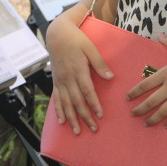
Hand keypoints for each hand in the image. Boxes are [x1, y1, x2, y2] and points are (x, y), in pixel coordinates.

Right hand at [45, 14, 113, 134]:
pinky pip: (56, 99)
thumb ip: (99, 63)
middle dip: (85, 116)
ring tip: (78, 131)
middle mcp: (68, 78)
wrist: (57, 34)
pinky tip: (61, 122)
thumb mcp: (90, 48)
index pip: (87, 91)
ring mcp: (60, 81)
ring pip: (66, 103)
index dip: (94, 104)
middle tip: (93, 129)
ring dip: (72, 118)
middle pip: (77, 101)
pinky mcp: (55, 81)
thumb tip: (110, 77)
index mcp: (78, 70)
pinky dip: (59, 111)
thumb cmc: (77, 39)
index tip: (100, 115)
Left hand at [125, 36, 166, 127]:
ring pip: (164, 112)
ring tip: (146, 123)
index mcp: (166, 73)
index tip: (127, 98)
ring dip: (153, 119)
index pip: (145, 84)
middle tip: (132, 114)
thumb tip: (159, 34)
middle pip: (151, 101)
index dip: (134, 92)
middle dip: (139, 110)